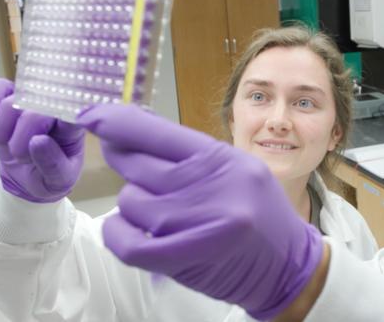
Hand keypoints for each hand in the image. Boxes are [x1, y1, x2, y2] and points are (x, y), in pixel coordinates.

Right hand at [0, 79, 84, 202]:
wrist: (28, 177)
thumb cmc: (50, 177)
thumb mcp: (59, 180)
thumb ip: (53, 164)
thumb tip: (38, 141)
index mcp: (73, 126)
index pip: (70, 110)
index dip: (55, 117)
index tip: (39, 136)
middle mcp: (54, 109)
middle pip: (35, 106)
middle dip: (21, 134)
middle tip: (19, 155)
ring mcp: (31, 102)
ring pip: (12, 100)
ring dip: (2, 128)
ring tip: (6, 145)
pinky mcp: (10, 99)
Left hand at [77, 104, 322, 319]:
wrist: (290, 267)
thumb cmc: (262, 216)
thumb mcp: (238, 170)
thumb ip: (191, 155)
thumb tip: (132, 134)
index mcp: (224, 159)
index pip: (156, 131)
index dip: (116, 120)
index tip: (93, 115)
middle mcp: (211, 185)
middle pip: (136, 164)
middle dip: (125, 161)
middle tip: (130, 164)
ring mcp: (197, 222)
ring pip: (130, 200)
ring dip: (135, 206)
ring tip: (162, 213)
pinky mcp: (184, 257)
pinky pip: (126, 240)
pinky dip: (119, 234)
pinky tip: (129, 231)